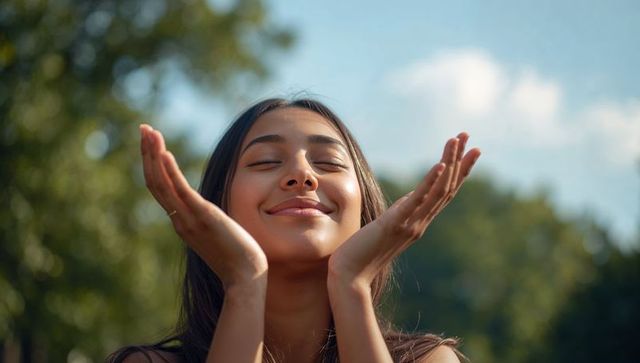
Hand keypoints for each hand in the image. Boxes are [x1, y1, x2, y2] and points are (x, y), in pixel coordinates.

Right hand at [140, 124, 267, 288]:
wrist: (245, 276)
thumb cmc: (237, 257)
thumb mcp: (218, 234)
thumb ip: (209, 221)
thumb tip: (211, 215)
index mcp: (182, 222)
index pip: (161, 189)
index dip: (154, 165)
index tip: (152, 144)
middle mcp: (179, 219)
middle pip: (154, 181)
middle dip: (148, 153)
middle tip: (143, 128)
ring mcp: (188, 219)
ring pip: (161, 183)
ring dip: (154, 155)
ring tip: (148, 131)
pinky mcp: (202, 217)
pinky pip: (180, 191)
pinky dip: (170, 171)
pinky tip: (165, 153)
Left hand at [328, 132, 479, 288]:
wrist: (349, 277)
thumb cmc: (361, 254)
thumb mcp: (385, 227)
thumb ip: (400, 213)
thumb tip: (407, 200)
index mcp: (418, 222)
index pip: (444, 193)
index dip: (459, 171)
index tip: (471, 150)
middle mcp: (420, 223)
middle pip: (447, 188)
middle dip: (460, 161)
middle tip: (469, 137)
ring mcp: (410, 224)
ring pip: (437, 190)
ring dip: (449, 163)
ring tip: (457, 140)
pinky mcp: (395, 224)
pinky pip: (417, 201)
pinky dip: (431, 182)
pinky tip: (441, 165)